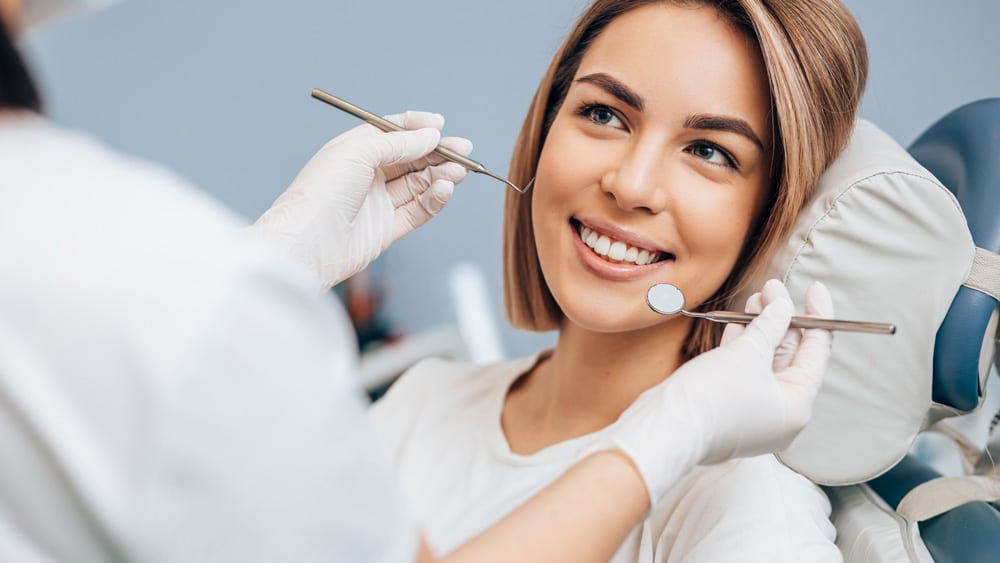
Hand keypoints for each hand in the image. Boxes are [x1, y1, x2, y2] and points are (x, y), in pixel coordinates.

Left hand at [251, 111, 471, 288]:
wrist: (307, 243)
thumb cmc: (320, 193)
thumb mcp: (358, 152)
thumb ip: (398, 142)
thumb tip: (430, 135)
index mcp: (355, 151)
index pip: (393, 133)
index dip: (418, 128)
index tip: (441, 125)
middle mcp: (367, 175)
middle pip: (412, 159)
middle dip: (439, 153)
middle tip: (464, 149)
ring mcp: (378, 203)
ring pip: (419, 184)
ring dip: (441, 175)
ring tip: (459, 171)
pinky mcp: (387, 229)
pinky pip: (418, 210)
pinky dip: (434, 199)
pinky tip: (445, 189)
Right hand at [590, 279, 833, 501]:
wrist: (666, 428)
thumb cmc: (712, 396)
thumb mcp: (747, 352)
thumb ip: (770, 325)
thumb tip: (782, 305)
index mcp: (797, 405)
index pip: (816, 353)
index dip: (817, 316)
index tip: (815, 288)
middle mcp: (781, 414)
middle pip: (790, 357)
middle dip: (781, 319)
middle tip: (772, 289)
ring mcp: (755, 414)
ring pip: (764, 363)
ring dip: (760, 329)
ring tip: (755, 299)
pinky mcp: (731, 411)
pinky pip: (745, 374)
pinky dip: (743, 349)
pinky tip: (737, 324)